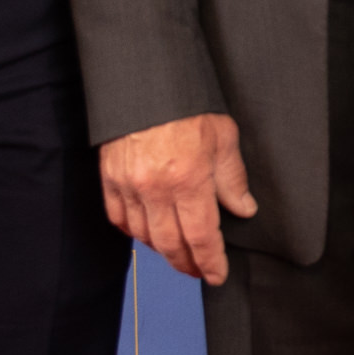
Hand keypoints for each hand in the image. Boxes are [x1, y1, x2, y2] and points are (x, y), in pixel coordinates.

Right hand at [99, 112, 256, 282]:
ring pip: (143, 235)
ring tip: (177, 254)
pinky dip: (133, 231)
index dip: (210, 262)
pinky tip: (146, 233)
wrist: (145, 79)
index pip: (201, 237)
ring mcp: (129, 184)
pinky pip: (119, 217)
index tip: (217, 275)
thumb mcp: (223, 136)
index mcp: (188, 179)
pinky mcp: (110, 177)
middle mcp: (155, 188)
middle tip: (198, 272)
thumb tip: (243, 208)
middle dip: (186, 264)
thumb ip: (232, 177)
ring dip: (161, 250)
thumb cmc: (187, 103)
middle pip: (170, 244)